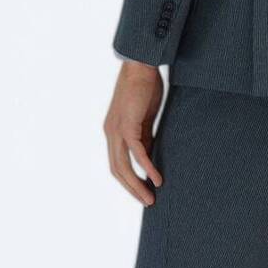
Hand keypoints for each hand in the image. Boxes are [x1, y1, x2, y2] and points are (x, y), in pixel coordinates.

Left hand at [103, 61, 164, 205]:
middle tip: (147, 202)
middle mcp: (111, 133)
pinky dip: (147, 168)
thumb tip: (149, 157)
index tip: (143, 192)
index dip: (129, 180)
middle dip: (132, 189)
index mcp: (113, 132)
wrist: (141, 66)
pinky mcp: (127, 125)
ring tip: (150, 198)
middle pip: (117, 170)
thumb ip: (145, 137)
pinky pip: (137, 153)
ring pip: (123, 166)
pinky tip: (157, 179)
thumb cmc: (145, 87)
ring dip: (137, 185)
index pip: (117, 164)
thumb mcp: (145, 118)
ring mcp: (117, 130)